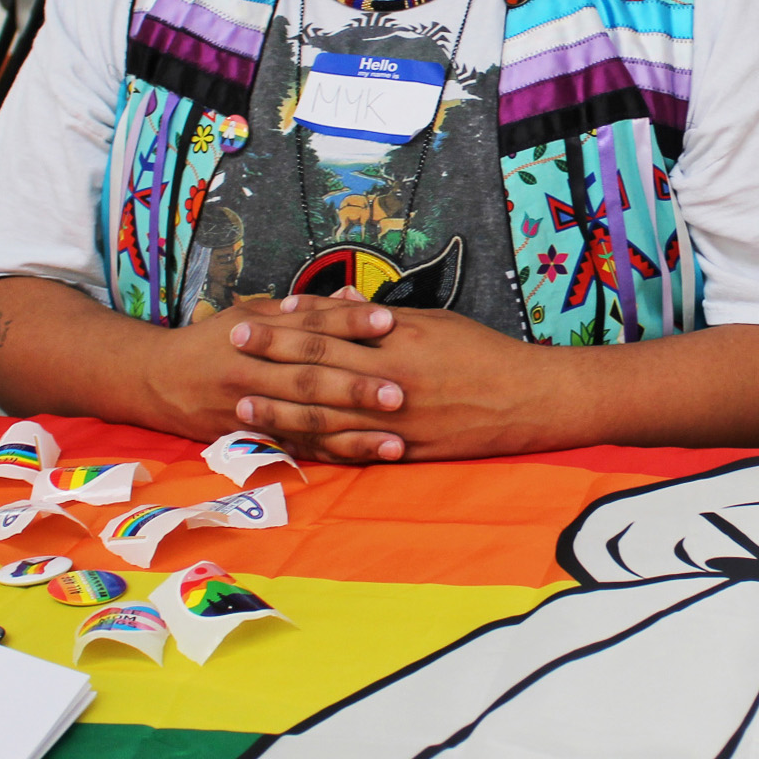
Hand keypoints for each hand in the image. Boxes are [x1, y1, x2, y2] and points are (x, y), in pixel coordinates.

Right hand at [134, 293, 408, 458]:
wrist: (156, 381)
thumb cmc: (213, 341)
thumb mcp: (249, 313)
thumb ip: (301, 310)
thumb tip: (351, 295)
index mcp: (255, 336)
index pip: (308, 327)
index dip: (348, 322)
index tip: (388, 320)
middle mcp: (252, 374)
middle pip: (308, 380)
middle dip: (355, 388)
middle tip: (399, 392)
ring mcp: (251, 412)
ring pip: (306, 423)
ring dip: (352, 435)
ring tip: (395, 440)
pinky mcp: (251, 440)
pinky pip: (296, 450)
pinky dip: (332, 455)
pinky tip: (366, 459)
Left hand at [228, 299, 571, 462]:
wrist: (528, 401)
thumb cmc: (483, 354)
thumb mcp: (434, 322)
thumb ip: (379, 319)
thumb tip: (334, 306)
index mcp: (397, 344)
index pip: (328, 332)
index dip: (285, 327)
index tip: (251, 318)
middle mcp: (390, 384)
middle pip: (316, 371)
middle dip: (269, 362)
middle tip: (230, 352)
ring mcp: (394, 423)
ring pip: (324, 418)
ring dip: (279, 411)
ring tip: (242, 406)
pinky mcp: (403, 453)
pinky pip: (350, 451)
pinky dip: (316, 447)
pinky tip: (288, 445)